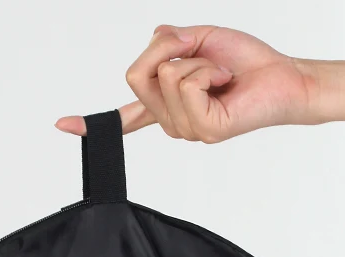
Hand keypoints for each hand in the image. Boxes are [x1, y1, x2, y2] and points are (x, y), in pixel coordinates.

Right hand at [55, 25, 317, 142]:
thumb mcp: (201, 39)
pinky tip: (224, 82)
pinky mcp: (203, 130)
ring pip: (163, 77)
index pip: (124, 116)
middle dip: (168, 50)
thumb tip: (155, 38)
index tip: (61, 125)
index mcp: (167, 105)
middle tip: (201, 54)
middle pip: (137, 75)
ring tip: (220, 74)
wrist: (284, 77)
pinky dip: (206, 71)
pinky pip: (185, 85)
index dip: (91, 121)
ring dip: (195, 61)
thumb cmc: (247, 62)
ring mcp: (185, 130)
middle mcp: (171, 122)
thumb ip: (172, 42)